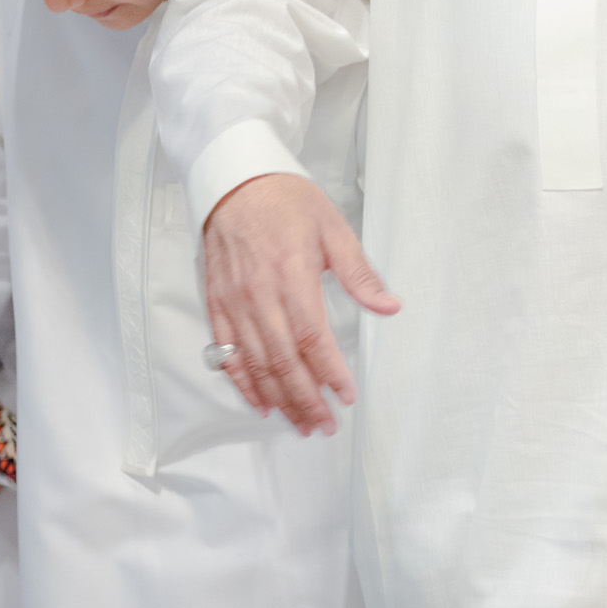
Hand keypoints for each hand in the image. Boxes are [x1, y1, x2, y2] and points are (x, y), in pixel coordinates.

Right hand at [204, 174, 400, 434]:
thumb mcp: (333, 230)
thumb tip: (389, 306)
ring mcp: (234, 303)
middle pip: (283, 362)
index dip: (330, 374)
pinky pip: (226, 352)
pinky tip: (260, 402)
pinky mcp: (217, 304)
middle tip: (325, 425)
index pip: (313, 339)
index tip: (346, 397)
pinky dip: (243, 382)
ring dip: (278, 399)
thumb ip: (360, 274)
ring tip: (300, 423)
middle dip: (306, 400)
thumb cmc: (286, 201)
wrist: (235, 182)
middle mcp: (260, 296)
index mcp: (292, 277)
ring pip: (255, 364)